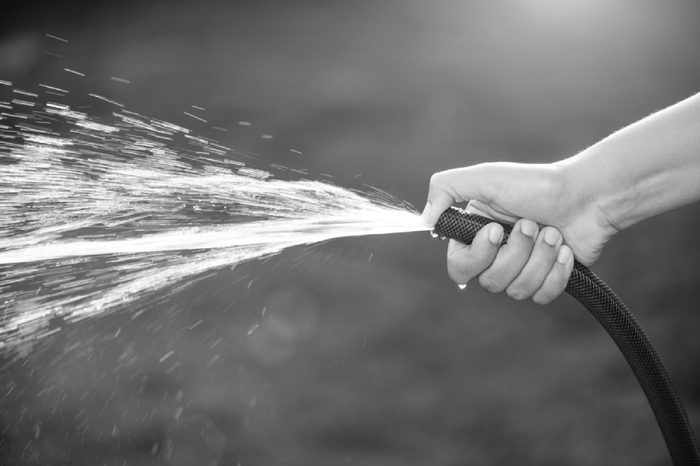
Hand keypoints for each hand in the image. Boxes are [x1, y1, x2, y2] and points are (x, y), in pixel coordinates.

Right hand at [422, 162, 616, 303]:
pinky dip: (556, 272)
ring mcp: (522, 270)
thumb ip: (445, 188)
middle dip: (516, 253)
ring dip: (539, 259)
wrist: (587, 195)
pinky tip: (565, 250)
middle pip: (490, 282)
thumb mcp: (485, 176)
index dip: (478, 256)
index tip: (496, 230)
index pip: (458, 267)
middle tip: (532, 225)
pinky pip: (542, 296)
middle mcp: (495, 256)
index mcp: (475, 235)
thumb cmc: (537, 184)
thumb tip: (424, 219)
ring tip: (553, 234)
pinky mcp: (547, 281)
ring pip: (518, 290)